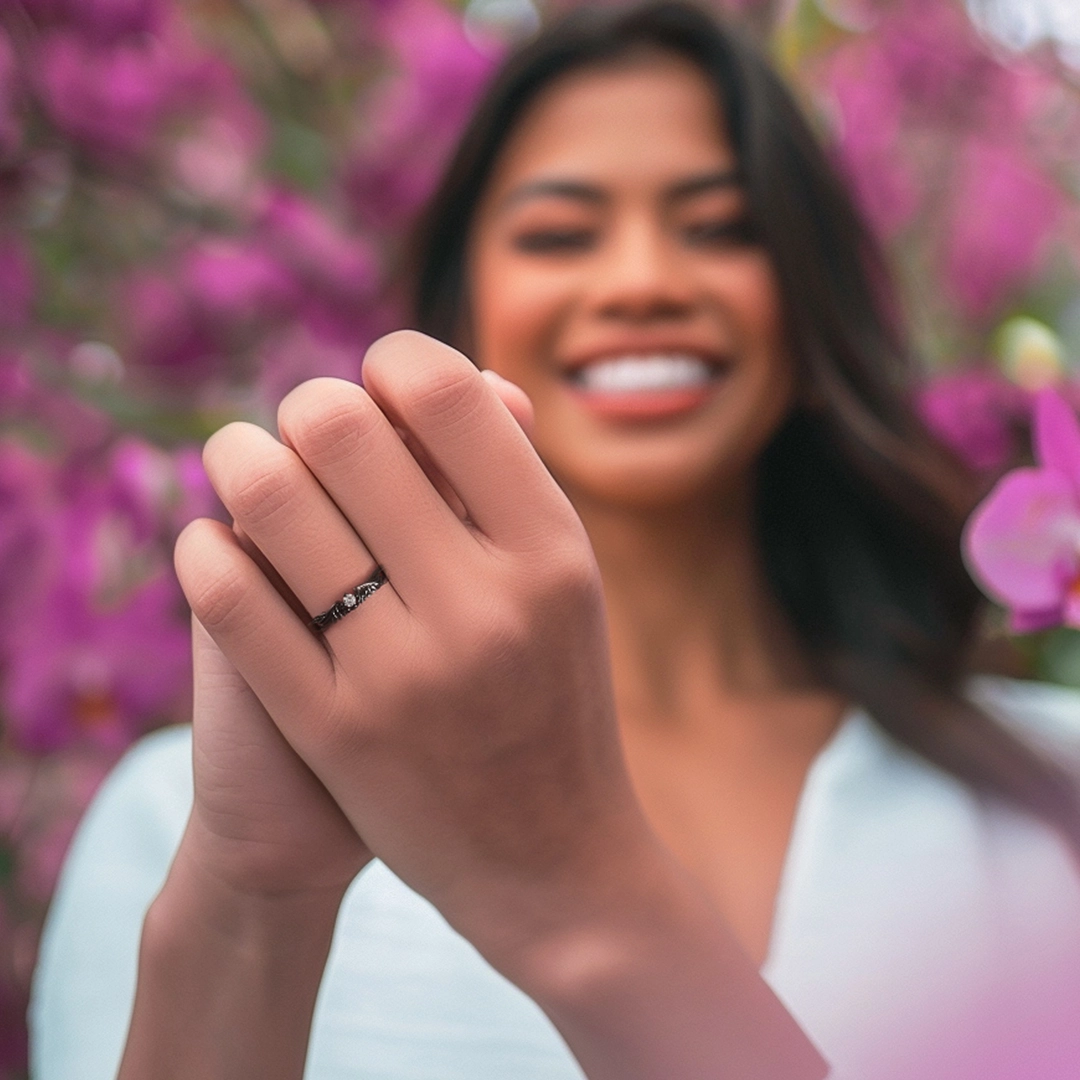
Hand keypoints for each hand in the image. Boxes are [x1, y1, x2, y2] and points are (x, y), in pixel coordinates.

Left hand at [170, 333, 824, 1079]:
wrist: (550, 857)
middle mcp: (484, 604)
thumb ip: (511, 481)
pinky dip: (207, 552)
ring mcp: (404, 673)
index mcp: (552, 551)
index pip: (447, 394)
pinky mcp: (335, 731)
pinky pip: (234, 601)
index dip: (395, 361)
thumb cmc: (553, 696)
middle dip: (309, 404)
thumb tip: (452, 374)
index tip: (381, 379)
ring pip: (274, 501)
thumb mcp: (563, 585)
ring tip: (239, 457)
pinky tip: (212, 542)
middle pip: (345, 427)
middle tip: (307, 420)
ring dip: (239, 458)